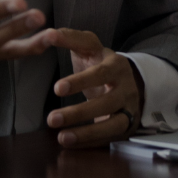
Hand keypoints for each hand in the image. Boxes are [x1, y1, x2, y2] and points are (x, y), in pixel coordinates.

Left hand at [44, 29, 142, 148]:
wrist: (128, 81)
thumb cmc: (100, 63)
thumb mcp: (90, 47)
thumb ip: (70, 38)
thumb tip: (48, 34)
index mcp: (117, 65)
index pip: (101, 73)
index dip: (80, 81)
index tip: (57, 88)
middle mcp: (126, 88)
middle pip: (107, 102)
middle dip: (79, 113)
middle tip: (51, 119)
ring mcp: (129, 109)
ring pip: (112, 125)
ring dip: (87, 134)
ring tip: (61, 138)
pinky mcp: (127, 126)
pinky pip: (110, 138)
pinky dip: (90, 143)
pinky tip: (71, 143)